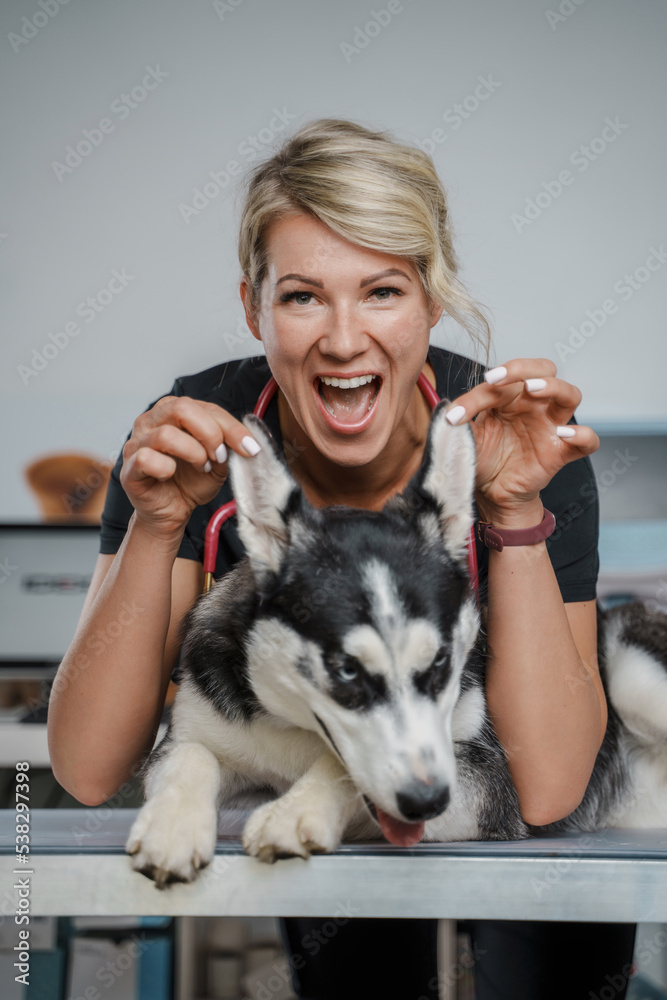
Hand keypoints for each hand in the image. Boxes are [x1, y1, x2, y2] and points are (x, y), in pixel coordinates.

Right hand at [120, 396, 260, 538]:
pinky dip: (166, 468)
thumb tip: (247, 441)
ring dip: (192, 453)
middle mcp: (151, 420)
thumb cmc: (192, 481)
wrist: (173, 512)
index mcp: (173, 411)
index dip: (231, 427)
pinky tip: (171, 475)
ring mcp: (136, 443)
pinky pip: (146, 458)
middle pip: (182, 408)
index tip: (250, 448)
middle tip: (219, 456)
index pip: (206, 407)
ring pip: (166, 434)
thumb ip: (228, 445)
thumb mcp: (218, 461)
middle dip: (210, 433)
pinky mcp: (128, 467)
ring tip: (201, 468)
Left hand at [444, 358, 599, 524]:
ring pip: (570, 394)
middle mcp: (534, 405)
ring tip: (532, 389)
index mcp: (511, 396)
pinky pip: (586, 441)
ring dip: (553, 387)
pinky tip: (564, 434)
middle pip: (545, 370)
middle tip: (497, 379)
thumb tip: (449, 411)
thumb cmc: (482, 457)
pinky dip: (582, 435)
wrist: (490, 492)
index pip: (502, 380)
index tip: (456, 414)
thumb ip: (461, 419)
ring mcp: (551, 426)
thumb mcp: (467, 435)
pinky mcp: (561, 452)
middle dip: (523, 368)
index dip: (478, 394)